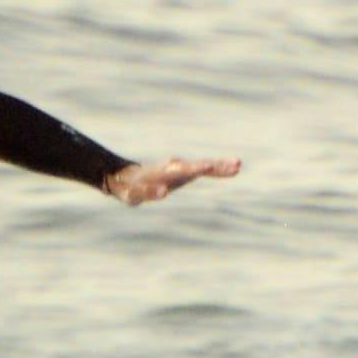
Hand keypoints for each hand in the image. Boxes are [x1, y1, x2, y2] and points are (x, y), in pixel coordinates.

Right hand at [101, 156, 241, 204]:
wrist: (119, 177)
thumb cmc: (159, 175)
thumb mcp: (186, 172)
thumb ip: (213, 169)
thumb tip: (239, 164)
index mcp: (179, 169)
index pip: (203, 168)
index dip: (219, 168)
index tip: (237, 165)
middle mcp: (165, 171)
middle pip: (183, 170)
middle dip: (196, 168)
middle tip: (209, 166)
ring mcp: (148, 180)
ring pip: (160, 178)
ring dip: (173, 176)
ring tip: (188, 177)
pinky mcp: (133, 193)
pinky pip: (142, 193)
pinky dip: (153, 192)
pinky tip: (164, 193)